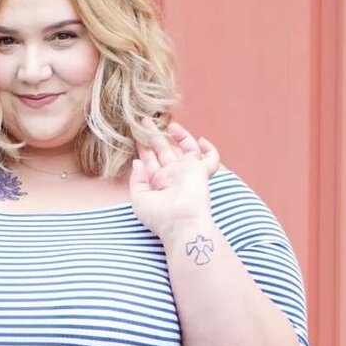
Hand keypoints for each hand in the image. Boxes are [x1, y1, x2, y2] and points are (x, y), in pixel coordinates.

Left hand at [128, 120, 221, 242]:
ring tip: (168, 124)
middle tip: (144, 121)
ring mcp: (188, 172)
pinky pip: (211, 158)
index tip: (134, 133)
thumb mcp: (139, 200)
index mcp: (158, 183)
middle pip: (164, 150)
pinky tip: (201, 141)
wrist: (182, 224)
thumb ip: (136, 180)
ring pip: (185, 149)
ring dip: (178, 135)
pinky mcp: (202, 172)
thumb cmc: (160, 217)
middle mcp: (173, 176)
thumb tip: (137, 162)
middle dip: (154, 135)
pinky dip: (210, 149)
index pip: (149, 160)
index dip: (142, 146)